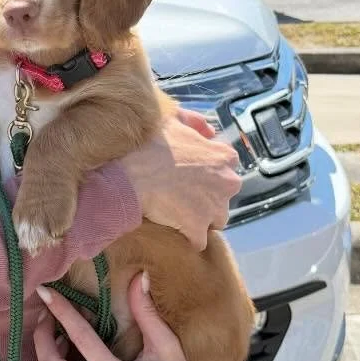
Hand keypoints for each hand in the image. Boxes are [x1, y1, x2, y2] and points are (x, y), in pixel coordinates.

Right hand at [118, 109, 240, 249]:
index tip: (189, 176)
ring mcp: (215, 208)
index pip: (226, 170)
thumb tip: (209, 130)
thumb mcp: (174, 120)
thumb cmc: (150, 146)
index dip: (207, 174)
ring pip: (215, 220)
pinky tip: (172, 230)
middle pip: (223, 197)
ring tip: (177, 213)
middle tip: (181, 195)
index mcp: (225, 157)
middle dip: (207, 198)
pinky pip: (198, 240)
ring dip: (200, 219)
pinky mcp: (199, 229)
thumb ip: (196, 122)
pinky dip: (188, 238)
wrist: (131, 175)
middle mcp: (228, 182)